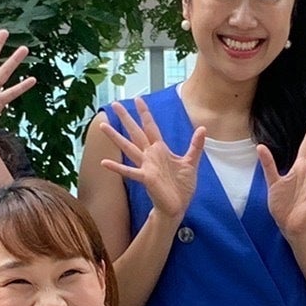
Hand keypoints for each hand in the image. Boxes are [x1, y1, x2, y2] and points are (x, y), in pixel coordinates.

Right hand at [99, 98, 205, 221]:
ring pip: (128, 148)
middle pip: (135, 132)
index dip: (145, 113)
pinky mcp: (145, 178)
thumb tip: (203, 128)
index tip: (138, 99)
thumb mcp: (191, 162)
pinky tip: (104, 162)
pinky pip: (129, 171)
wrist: (178, 206)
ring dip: (115, 137)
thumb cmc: (182, 186)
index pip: (151, 127)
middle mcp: (150, 155)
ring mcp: (146, 166)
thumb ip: (195, 145)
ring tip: (102, 126)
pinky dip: (117, 167)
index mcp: (160, 150)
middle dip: (126, 118)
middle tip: (115, 104)